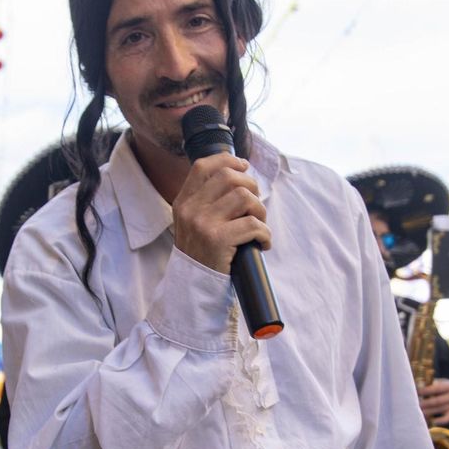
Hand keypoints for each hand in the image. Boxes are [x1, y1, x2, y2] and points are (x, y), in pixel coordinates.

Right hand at [171, 153, 269, 272]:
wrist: (193, 288)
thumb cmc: (202, 255)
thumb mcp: (193, 224)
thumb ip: (207, 201)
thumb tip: (239, 175)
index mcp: (183, 202)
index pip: (203, 166)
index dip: (227, 160)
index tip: (244, 166)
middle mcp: (190, 209)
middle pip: (229, 177)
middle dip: (251, 188)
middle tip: (255, 208)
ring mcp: (202, 224)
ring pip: (244, 197)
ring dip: (260, 211)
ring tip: (259, 227)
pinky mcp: (217, 240)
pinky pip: (253, 224)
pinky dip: (265, 234)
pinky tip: (262, 244)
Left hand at [418, 380, 448, 425]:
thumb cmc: (439, 388)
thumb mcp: (437, 383)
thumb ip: (428, 385)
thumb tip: (416, 387)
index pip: (437, 389)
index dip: (426, 391)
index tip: (416, 392)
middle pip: (438, 401)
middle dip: (426, 403)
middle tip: (416, 405)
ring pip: (440, 409)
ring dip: (428, 411)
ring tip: (418, 412)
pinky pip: (446, 419)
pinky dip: (438, 420)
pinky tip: (429, 420)